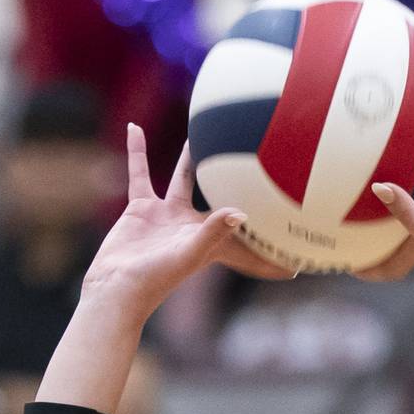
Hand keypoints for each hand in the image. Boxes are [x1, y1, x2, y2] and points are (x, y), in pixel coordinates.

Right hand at [80, 128, 277, 324]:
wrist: (116, 286)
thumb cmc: (155, 278)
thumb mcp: (189, 254)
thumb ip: (213, 232)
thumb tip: (240, 212)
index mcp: (211, 241)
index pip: (248, 240)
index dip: (270, 246)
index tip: (298, 248)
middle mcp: (192, 225)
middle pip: (219, 198)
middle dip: (236, 185)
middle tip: (256, 159)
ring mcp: (166, 215)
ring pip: (182, 177)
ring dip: (189, 157)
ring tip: (200, 130)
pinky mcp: (142, 208)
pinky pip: (141, 172)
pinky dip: (138, 150)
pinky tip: (134, 126)